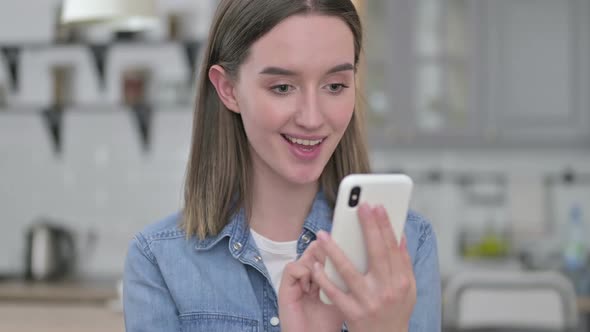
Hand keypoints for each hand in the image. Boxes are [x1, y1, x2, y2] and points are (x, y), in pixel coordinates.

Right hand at [278, 240, 343, 331]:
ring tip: (321, 282)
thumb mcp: (342, 299)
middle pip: (315, 249)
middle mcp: (306, 276)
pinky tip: (309, 290)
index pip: (325, 252)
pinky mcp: (284, 288)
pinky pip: (292, 268)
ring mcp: (295, 281)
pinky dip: (303, 274)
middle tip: (334, 263)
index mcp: (319, 277)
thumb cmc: (326, 325)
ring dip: (316, 266)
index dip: (334, 249)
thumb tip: (363, 262)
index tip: (346, 254)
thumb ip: (347, 280)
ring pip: (305, 257)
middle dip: (326, 253)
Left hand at [312, 203, 416, 331]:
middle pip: (377, 252)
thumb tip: (400, 234)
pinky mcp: (353, 313)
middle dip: (368, 227)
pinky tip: (315, 263)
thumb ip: (403, 262)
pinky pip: (334, 292)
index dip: (385, 225)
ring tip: (323, 234)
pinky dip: (324, 277)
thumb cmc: (395, 311)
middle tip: (359, 206)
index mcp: (401, 281)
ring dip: (335, 250)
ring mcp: (369, 301)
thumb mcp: (408, 288)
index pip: (393, 247)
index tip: (377, 206)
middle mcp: (387, 290)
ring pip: (349, 270)